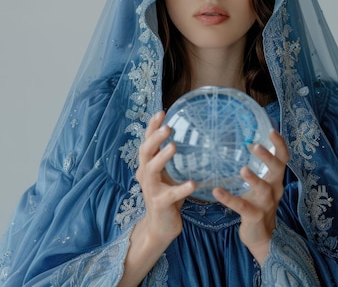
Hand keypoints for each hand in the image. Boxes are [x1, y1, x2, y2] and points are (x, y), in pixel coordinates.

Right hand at [121, 113, 195, 286]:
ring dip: (162, 157)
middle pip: (145, 152)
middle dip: (155, 138)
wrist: (160, 226)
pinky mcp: (160, 204)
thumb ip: (171, 158)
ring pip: (152, 170)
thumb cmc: (166, 196)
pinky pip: (170, 195)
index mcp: (147, 165)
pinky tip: (192, 184)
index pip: (147, 141)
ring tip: (173, 146)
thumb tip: (188, 135)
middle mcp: (145, 175)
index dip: (152, 127)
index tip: (161, 111)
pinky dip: (181, 189)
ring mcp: (151, 189)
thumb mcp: (167, 174)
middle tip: (168, 127)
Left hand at [212, 130, 288, 264]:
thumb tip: (242, 144)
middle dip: (268, 157)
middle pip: (277, 170)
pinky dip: (229, 198)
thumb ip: (254, 168)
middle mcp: (274, 190)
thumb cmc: (257, 205)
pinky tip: (217, 191)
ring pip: (263, 189)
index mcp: (275, 180)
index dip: (279, 145)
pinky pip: (242, 206)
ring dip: (254, 178)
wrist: (261, 236)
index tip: (271, 130)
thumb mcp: (260, 186)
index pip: (283, 159)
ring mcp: (266, 204)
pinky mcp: (254, 216)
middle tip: (255, 146)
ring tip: (243, 169)